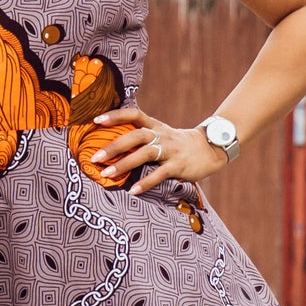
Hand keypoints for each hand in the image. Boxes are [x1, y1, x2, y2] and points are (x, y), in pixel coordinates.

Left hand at [87, 107, 229, 194]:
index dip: (115, 115)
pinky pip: (159, 174)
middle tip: (94, 157)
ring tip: (107, 174)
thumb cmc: (179, 144)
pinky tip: (133, 191)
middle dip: (113, 146)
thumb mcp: (162, 134)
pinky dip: (146, 183)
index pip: (133, 114)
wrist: (210, 149)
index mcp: (155, 126)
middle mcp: (161, 136)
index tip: (96, 120)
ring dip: (124, 164)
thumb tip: (113, 143)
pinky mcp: (178, 165)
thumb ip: (142, 137)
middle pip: (135, 136)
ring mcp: (170, 150)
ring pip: (144, 154)